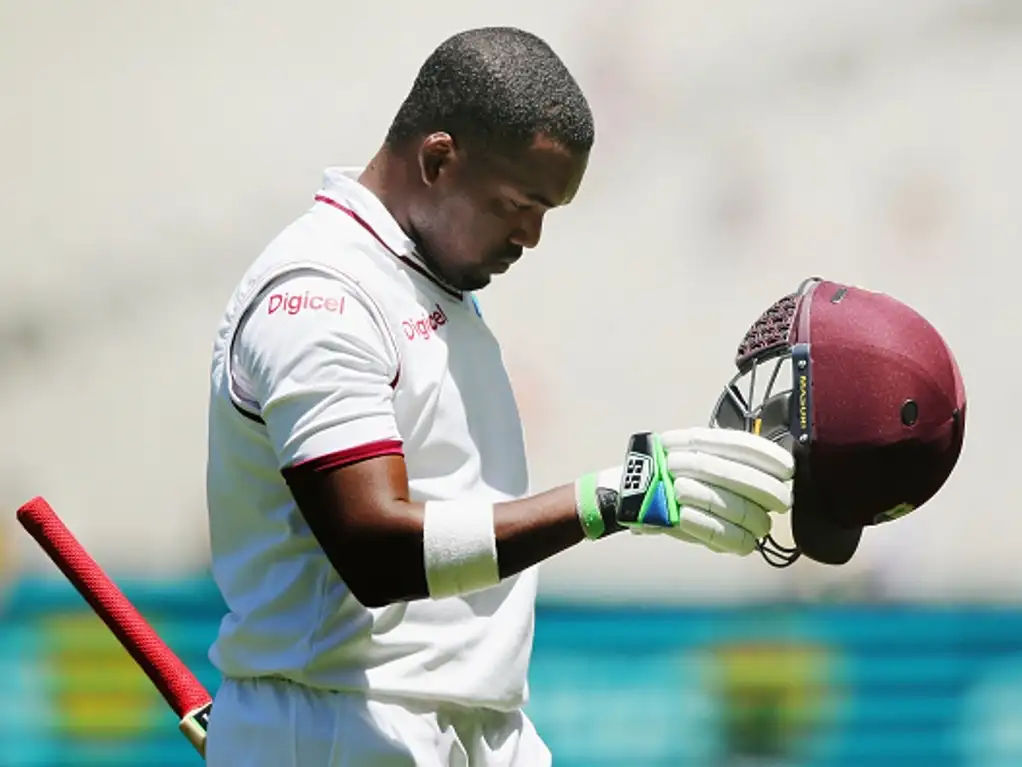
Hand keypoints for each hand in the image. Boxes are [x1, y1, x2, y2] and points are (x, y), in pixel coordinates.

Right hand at [616, 427, 793, 554]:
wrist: (623, 493)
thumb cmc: (668, 476)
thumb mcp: (693, 453)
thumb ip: (727, 458)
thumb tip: (777, 470)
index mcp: (694, 442)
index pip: (741, 444)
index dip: (770, 458)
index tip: (788, 469)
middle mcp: (686, 461)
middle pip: (741, 478)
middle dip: (770, 492)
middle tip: (782, 502)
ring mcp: (678, 489)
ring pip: (734, 508)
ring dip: (755, 521)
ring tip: (762, 526)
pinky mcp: (675, 519)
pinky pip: (717, 533)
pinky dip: (736, 540)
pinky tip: (747, 543)